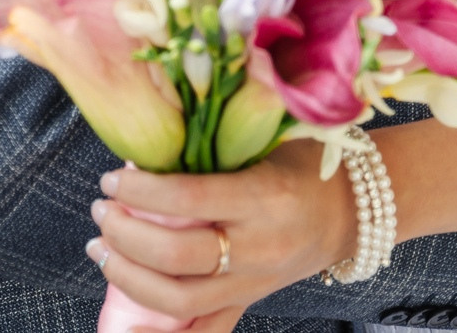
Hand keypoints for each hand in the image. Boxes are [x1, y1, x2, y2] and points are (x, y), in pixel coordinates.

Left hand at [88, 140, 354, 330]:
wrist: (354, 212)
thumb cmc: (308, 168)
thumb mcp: (268, 145)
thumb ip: (216, 148)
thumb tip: (151, 143)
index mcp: (265, 197)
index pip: (188, 199)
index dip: (140, 191)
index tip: (113, 179)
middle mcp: (259, 246)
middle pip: (175, 255)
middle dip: (125, 234)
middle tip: (103, 211)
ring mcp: (252, 282)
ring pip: (178, 299)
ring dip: (127, 276)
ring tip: (102, 248)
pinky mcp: (248, 302)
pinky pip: (202, 331)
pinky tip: (128, 322)